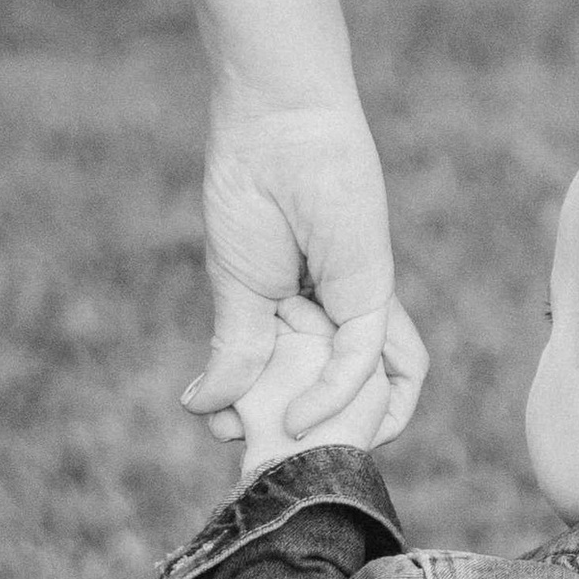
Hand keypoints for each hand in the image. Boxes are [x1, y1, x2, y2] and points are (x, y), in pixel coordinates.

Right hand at [185, 84, 428, 447]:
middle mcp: (333, 315)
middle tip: (262, 450)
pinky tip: (301, 417)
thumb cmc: (250, 189)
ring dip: (341, 430)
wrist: (275, 126)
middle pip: (338, 394)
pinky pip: (366, 360)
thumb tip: (204, 408)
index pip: (294, 381)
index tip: (226, 430)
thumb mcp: (236, 287)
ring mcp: (357, 306)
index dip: (266, 416)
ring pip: (372, 390)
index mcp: (296, 311)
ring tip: (299, 452)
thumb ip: (235, 350)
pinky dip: (337, 395)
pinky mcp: (374, 292)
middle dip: (306, 433)